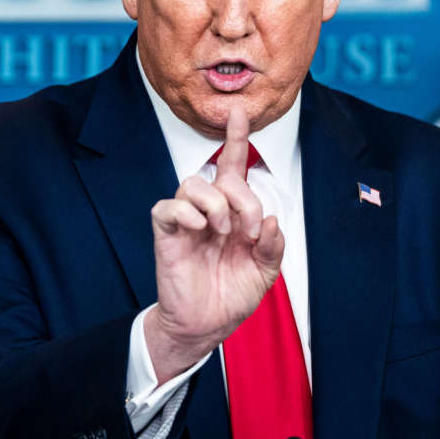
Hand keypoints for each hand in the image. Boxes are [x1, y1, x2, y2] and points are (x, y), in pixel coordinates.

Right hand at [143, 104, 286, 383]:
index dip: (237, 138)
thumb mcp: (265, 272)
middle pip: (220, 176)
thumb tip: (269, 219)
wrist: (207, 325)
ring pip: (192, 183)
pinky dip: (187, 212)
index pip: (233, 167)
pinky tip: (200, 229)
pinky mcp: (167, 232)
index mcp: (233, 212)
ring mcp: (186, 220)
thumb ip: (272, 246)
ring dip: (215, 203)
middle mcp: (209, 210)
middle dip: (242, 197)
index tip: (239, 113)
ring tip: (222, 231)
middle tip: (248, 229)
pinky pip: (168, 207)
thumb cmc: (231, 294)